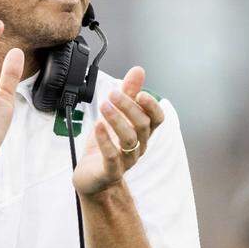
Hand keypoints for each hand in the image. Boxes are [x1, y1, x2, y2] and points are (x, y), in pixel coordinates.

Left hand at [72, 66, 164, 196]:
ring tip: (104, 106)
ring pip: (129, 140)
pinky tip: (98, 126)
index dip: (152, 106)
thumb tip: (138, 70)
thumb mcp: (115, 116)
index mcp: (142, 133)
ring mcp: (126, 161)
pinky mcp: (110, 172)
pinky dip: (105, 141)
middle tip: (111, 94)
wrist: (91, 177)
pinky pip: (112, 157)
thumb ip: (127, 94)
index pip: (157, 119)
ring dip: (117, 120)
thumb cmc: (105, 145)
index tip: (140, 93)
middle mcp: (138, 147)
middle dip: (128, 107)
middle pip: (142, 126)